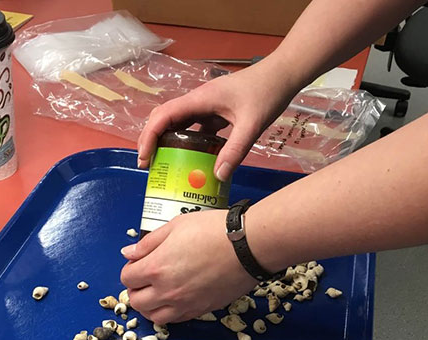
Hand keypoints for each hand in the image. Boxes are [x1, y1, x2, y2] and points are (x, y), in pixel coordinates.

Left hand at [120, 210, 256, 323]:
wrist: (248, 245)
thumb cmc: (215, 230)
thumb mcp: (176, 225)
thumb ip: (148, 242)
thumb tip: (129, 253)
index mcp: (156, 267)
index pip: (127, 278)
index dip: (130, 269)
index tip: (137, 263)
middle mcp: (167, 291)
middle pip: (136, 302)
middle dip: (135, 289)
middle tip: (144, 278)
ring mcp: (185, 304)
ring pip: (154, 316)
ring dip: (150, 305)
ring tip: (157, 292)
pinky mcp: (202, 310)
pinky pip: (176, 320)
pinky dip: (170, 312)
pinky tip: (175, 298)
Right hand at [137, 59, 295, 180]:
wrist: (282, 75)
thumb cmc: (266, 93)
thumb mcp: (251, 125)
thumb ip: (235, 151)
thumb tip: (217, 176)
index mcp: (200, 100)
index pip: (163, 116)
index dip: (149, 137)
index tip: (144, 159)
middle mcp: (198, 101)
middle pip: (163, 118)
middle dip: (151, 140)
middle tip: (149, 164)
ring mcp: (206, 105)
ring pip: (177, 122)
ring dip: (168, 140)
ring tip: (165, 164)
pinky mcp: (215, 110)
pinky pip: (194, 126)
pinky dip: (188, 141)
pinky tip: (194, 158)